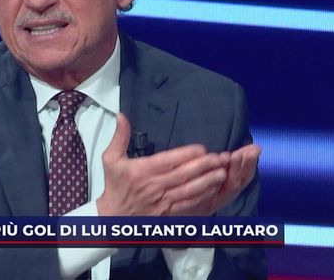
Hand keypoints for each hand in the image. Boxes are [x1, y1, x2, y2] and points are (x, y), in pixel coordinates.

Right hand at [96, 113, 229, 215]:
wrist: (113, 216)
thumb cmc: (115, 186)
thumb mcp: (111, 159)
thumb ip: (119, 137)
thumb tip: (122, 116)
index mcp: (141, 171)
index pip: (168, 161)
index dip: (187, 155)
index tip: (202, 149)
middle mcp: (153, 186)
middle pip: (183, 175)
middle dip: (204, 166)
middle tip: (220, 158)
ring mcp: (162, 201)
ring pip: (189, 190)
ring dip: (208, 182)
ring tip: (222, 172)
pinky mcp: (168, 212)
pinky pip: (189, 204)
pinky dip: (203, 197)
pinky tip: (213, 190)